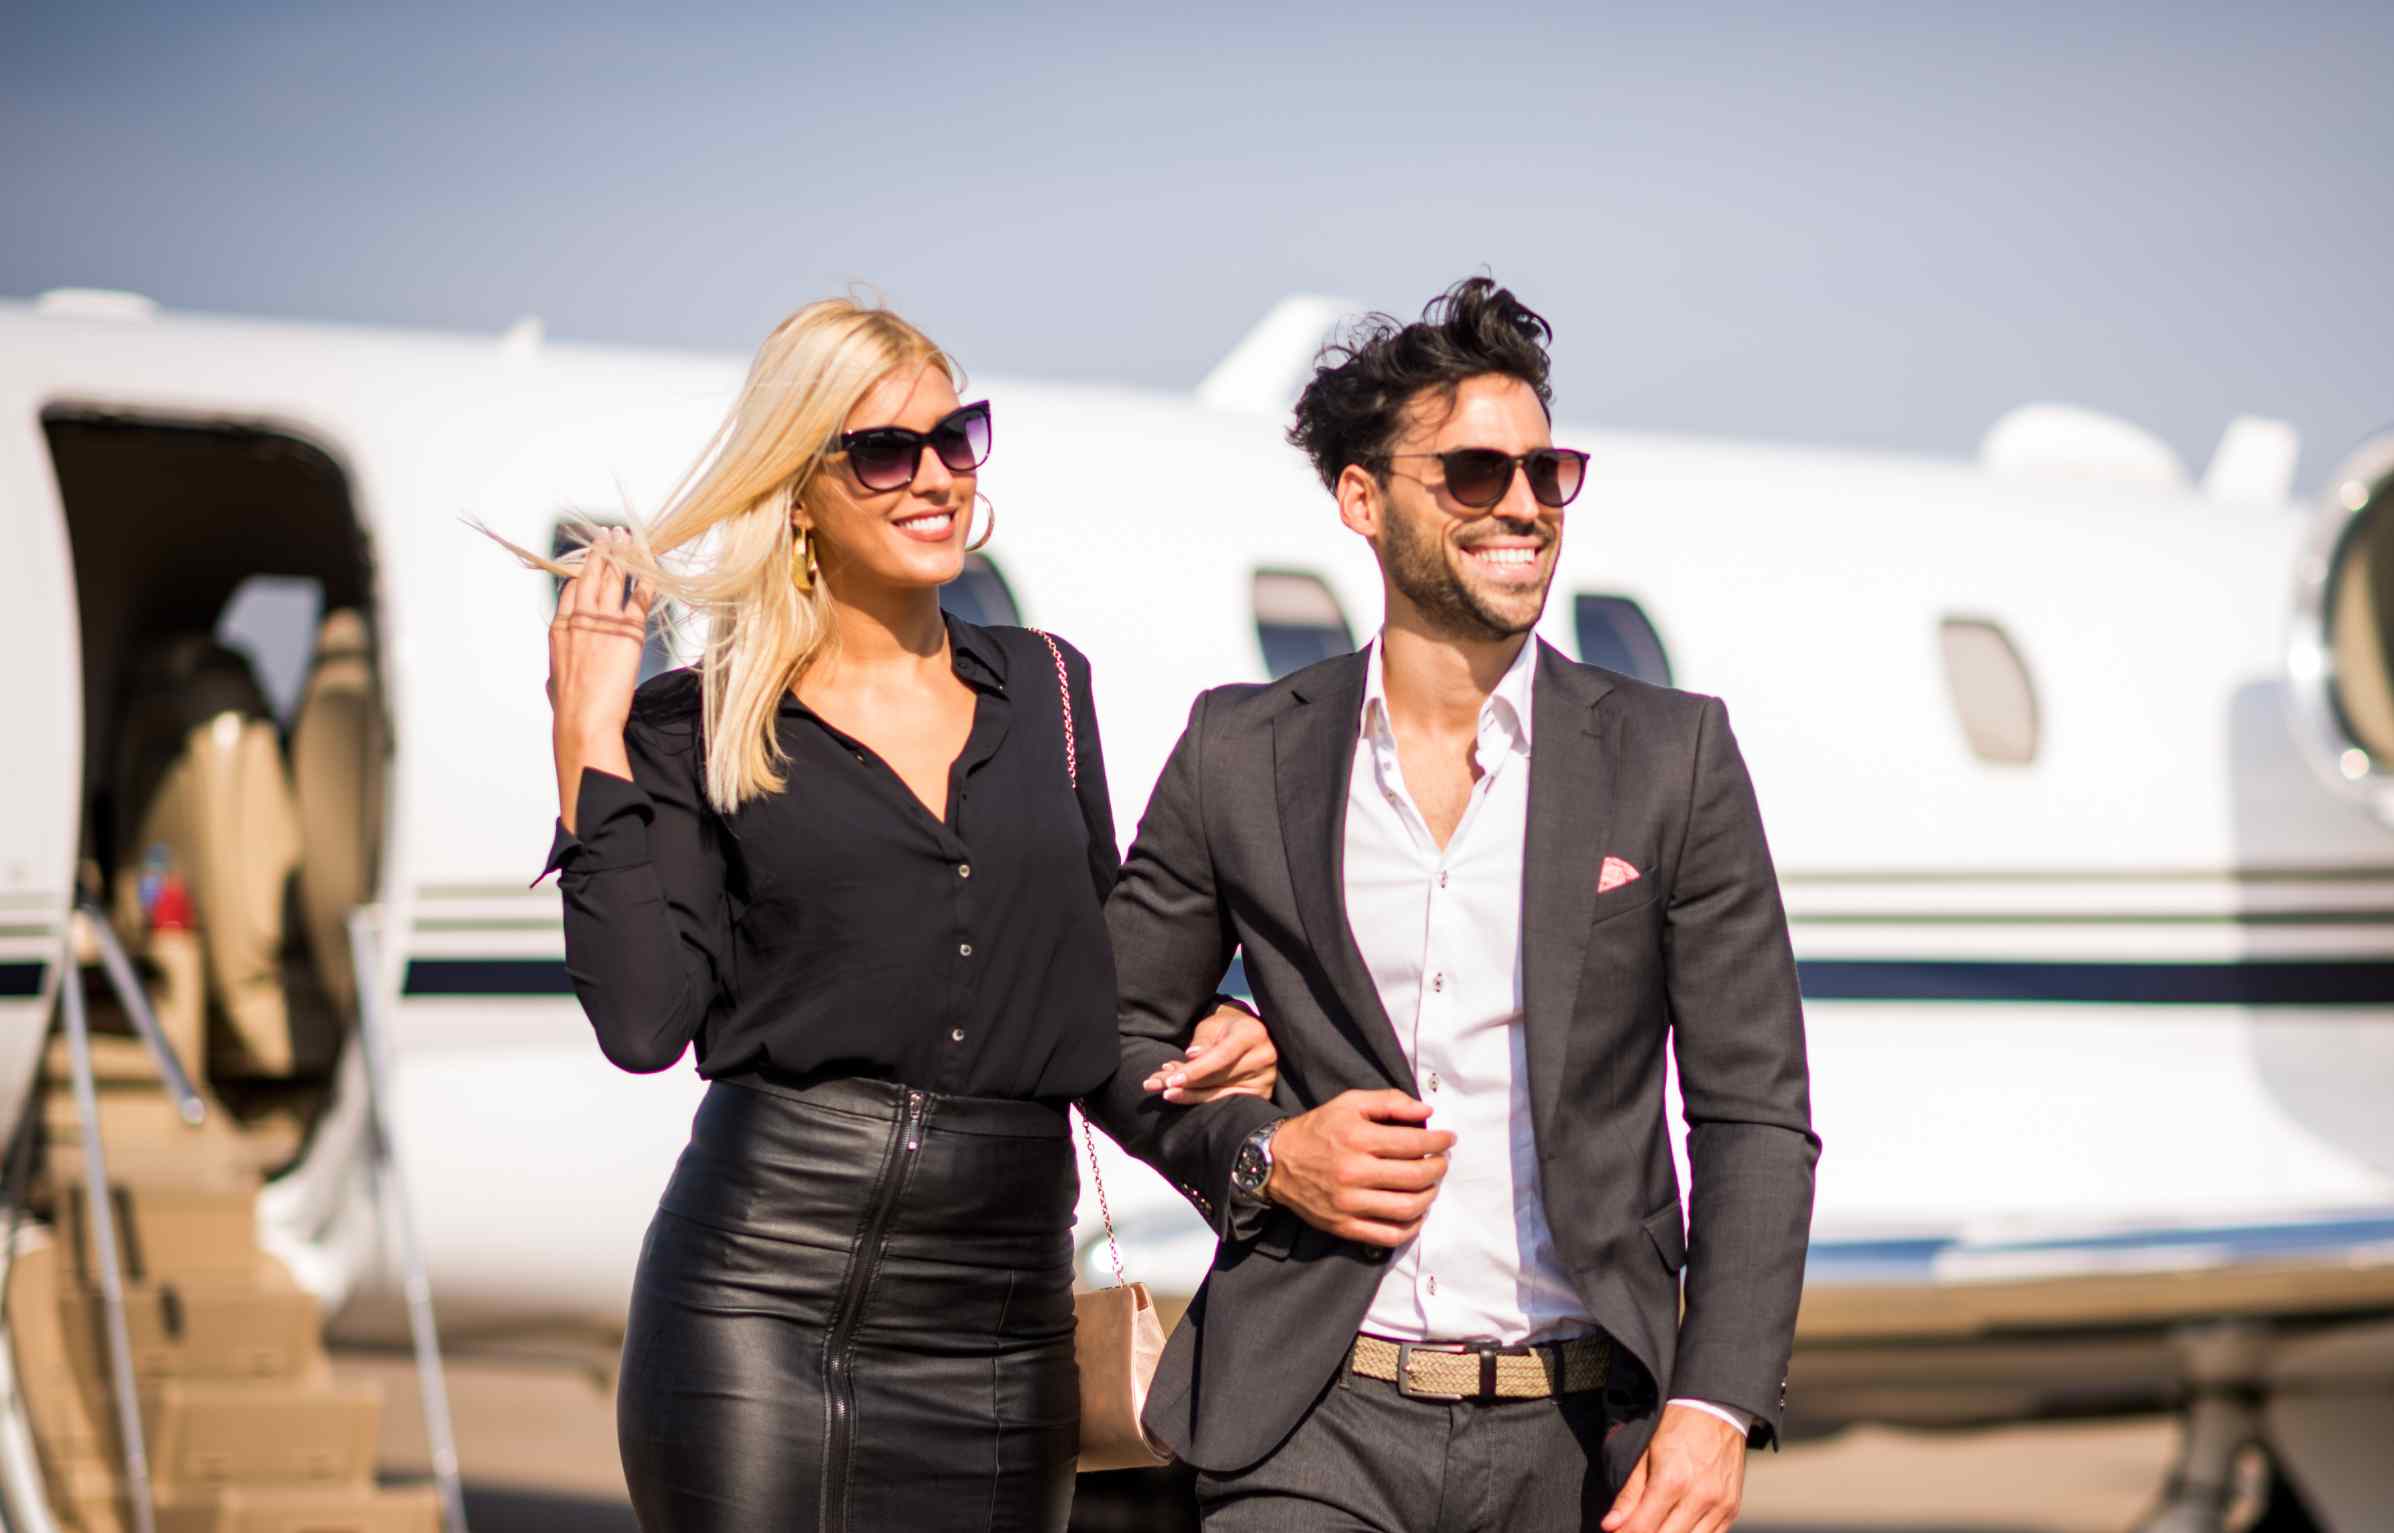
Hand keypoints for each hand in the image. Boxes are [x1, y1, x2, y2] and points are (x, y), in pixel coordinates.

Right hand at [549, 528, 651, 825]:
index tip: (592, 558)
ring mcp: (603, 622)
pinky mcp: (628, 632)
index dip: (584, 571)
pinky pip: (639, 598)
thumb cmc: (570, 709)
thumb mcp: (555, 683)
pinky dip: (646, 581)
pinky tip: (652, 569)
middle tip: (609, 534)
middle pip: (592, 575)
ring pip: (613, 579)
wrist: (584, 720)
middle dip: (602, 552)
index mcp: (560, 629)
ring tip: (627, 538)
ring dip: (622, 556)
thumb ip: (558, 671)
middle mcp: (580, 619)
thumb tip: (554, 680)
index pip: (572, 589)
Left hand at [1141, 1003, 1276, 1103]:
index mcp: (1253, 1034)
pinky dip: (1201, 1099)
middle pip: (1218, 1078)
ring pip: (1220, 1094)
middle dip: (1184, 1084)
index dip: (1195, 1070)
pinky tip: (1182, 1094)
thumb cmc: (1225, 1027)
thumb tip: (1192, 1057)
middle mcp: (1264, 1057)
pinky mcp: (1261, 1095)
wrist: (1249, 1035)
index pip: (1221, 1057)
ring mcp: (1265, 1079)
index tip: (1170, 1080)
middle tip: (1154, 1085)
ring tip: (1164, 1092)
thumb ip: (1202, 1041)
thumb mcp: (1211, 1026)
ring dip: (1189, 1095)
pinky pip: (1226, 1102)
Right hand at [1260, 1089, 1452, 1246]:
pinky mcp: (1344, 1226)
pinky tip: (1417, 1212)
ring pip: (1407, 1208)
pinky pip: (1389, 1235)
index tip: (1449, 1140)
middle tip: (1442, 1161)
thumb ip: (1389, 1102)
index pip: (1413, 1144)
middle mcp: (1354, 1172)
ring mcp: (1349, 1203)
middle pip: (1415, 1177)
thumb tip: (1427, 1113)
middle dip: (1438, 1168)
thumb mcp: (1349, 1103)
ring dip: (1429, 1196)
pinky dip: (1412, 1227)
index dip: (1439, 1143)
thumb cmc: (1317, 1129)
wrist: (1275, 1163)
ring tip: (1431, 1184)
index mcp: (1357, 1138)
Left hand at [1601, 1403, 1746, 1532]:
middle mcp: (1699, 1497)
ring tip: (1656, 1524)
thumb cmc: (1677, 1427)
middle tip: (1634, 1528)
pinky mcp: (1732, 1508)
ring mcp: (1720, 1505)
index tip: (1615, 1532)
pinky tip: (1678, 1526)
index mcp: (1673, 1480)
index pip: (1643, 1527)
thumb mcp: (1645, 1454)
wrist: (1716, 1409)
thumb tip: (1610, 1525)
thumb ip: (1629, 1494)